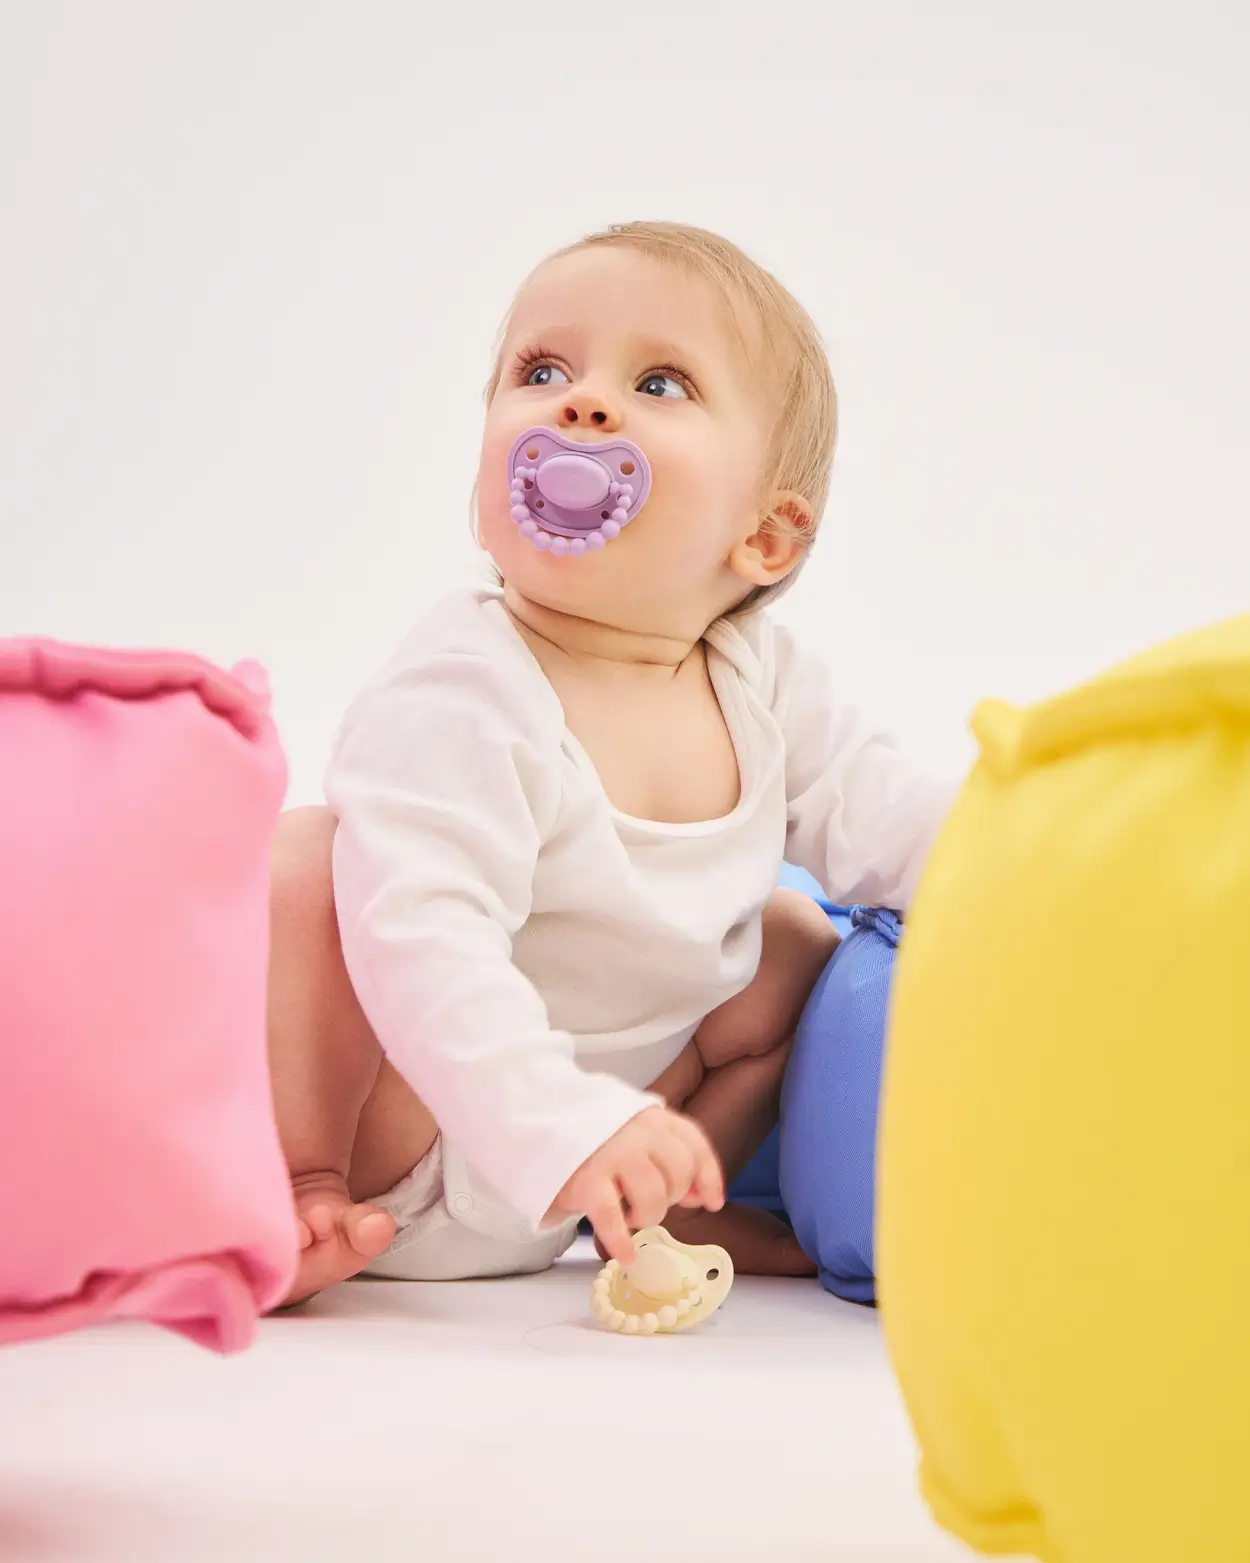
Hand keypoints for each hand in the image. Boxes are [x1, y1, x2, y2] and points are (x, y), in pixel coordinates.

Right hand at [551, 1108, 724, 1265]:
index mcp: (652, 1117)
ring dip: (647, 1215)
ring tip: (630, 1214)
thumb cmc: (594, 1143)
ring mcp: (611, 1153)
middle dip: (672, 1196)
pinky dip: (622, 1242)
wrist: (536, 1128)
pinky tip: (626, 1254)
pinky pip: (612, 1218)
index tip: (712, 1202)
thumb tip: (703, 1195)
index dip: (709, 1177)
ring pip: (653, 1195)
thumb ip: (670, 1157)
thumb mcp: (637, 1138)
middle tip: (651, 1202)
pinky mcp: (585, 1179)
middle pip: (679, 1171)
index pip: (695, 1144)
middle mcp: (636, 1129)